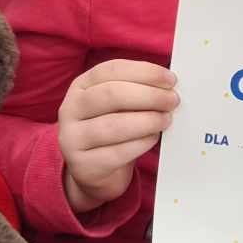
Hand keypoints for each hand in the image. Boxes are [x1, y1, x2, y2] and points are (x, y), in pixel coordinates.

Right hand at [57, 60, 178, 214]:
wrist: (92, 172)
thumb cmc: (111, 131)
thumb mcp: (116, 106)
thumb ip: (136, 91)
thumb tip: (168, 84)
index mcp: (80, 86)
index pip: (111, 70)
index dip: (144, 72)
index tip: (170, 79)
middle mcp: (70, 109)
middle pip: (111, 94)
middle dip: (149, 95)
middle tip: (172, 101)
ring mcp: (72, 138)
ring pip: (114, 125)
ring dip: (148, 120)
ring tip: (165, 120)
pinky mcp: (83, 165)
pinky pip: (118, 152)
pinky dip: (141, 143)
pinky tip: (153, 138)